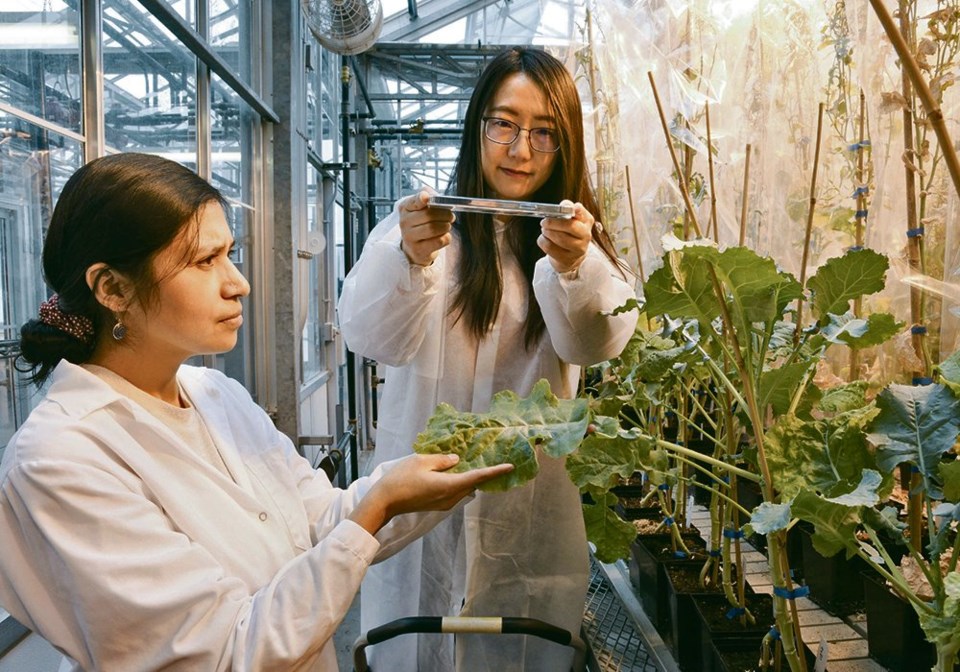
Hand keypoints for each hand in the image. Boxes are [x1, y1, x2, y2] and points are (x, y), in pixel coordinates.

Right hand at [349, 454, 512, 533]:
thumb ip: (442, 460)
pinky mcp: (437, 505)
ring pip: (464, 489)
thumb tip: (456, 460)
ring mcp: (444, 504)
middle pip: (472, 484)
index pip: (477, 477)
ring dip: (471, 478)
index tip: (510, 466)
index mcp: (449, 486)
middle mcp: (450, 498)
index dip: (495, 471)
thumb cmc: (400, 479)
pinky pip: (455, 492)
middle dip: (484, 474)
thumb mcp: (421, 460)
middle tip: (494, 459)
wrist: (384, 502)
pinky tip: (456, 472)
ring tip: (476, 462)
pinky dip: (460, 482)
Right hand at [398, 189, 454, 266]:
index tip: (428, 199)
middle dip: (445, 214)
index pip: (414, 201)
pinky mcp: (419, 250)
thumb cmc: (421, 224)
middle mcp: (404, 222)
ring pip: (433, 228)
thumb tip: (436, 195)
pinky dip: (446, 237)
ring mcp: (410, 237)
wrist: (415, 248)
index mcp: (405, 208)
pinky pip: (439, 241)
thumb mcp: (421, 209)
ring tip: (447, 226)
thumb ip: (430, 197)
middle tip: (451, 216)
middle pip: (428, 215)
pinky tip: (443, 236)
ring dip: (446, 226)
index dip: (422, 198)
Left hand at [538, 200, 594, 272]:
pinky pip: (550, 247)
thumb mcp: (571, 219)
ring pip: (559, 238)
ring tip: (545, 230)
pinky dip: (543, 241)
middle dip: (553, 222)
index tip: (572, 208)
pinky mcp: (567, 259)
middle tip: (544, 222)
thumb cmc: (569, 233)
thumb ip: (567, 209)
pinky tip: (545, 239)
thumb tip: (565, 204)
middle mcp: (586, 235)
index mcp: (587, 221)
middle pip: (570, 226)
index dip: (577, 210)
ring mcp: (578, 249)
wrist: (571, 255)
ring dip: (547, 232)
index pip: (582, 213)